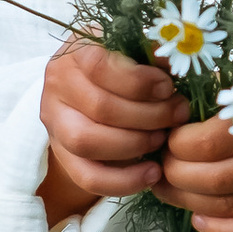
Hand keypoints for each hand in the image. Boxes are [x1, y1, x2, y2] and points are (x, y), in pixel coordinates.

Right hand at [40, 41, 183, 229]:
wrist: (98, 90)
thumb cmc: (127, 66)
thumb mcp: (139, 51)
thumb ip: (154, 54)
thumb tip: (173, 61)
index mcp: (77, 50)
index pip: (98, 65)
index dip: (138, 81)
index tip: (168, 88)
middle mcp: (58, 83)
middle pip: (99, 107)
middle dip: (148, 116)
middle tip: (177, 115)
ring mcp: (55, 120)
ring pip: (87, 141)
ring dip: (134, 144)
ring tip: (162, 139)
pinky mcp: (62, 153)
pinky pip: (87, 176)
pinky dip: (123, 180)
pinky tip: (152, 173)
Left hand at [155, 95, 232, 231]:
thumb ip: (231, 96)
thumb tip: (174, 108)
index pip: (212, 141)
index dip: (179, 145)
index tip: (167, 139)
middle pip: (216, 179)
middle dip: (177, 176)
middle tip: (161, 169)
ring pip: (231, 208)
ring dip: (189, 202)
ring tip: (169, 191)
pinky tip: (199, 219)